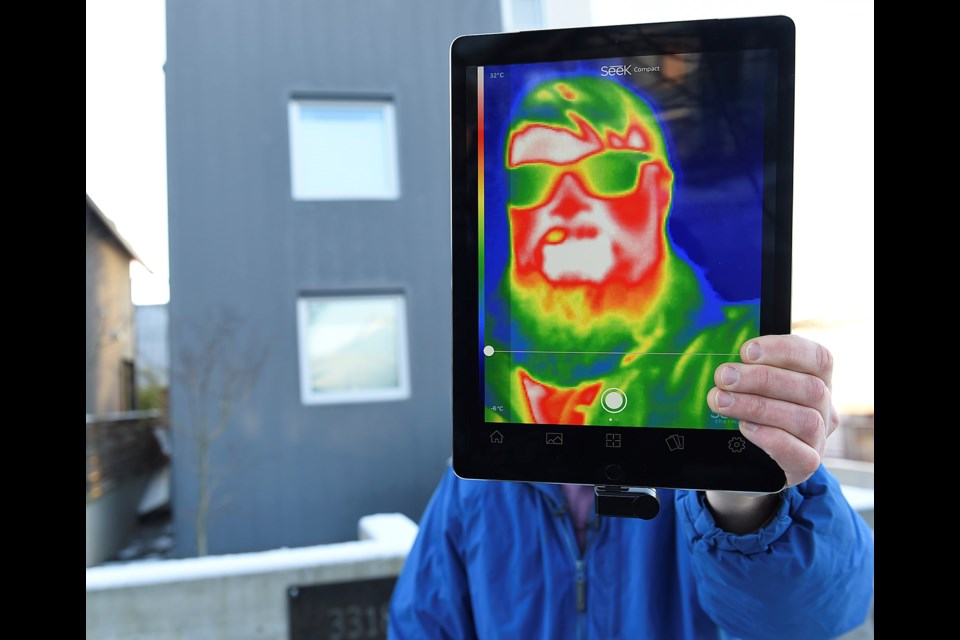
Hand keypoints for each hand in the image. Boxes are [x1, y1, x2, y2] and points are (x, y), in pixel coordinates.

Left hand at [707, 334, 839, 487]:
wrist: (749, 461)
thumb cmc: (752, 413)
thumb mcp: (754, 387)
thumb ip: (749, 370)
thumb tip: (725, 360)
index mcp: (817, 380)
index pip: (818, 358)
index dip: (784, 350)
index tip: (746, 350)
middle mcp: (824, 408)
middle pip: (809, 387)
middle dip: (761, 378)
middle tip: (724, 376)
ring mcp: (819, 439)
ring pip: (805, 419)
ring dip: (758, 406)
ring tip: (722, 401)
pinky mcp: (806, 464)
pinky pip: (798, 453)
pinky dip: (769, 437)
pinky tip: (744, 427)